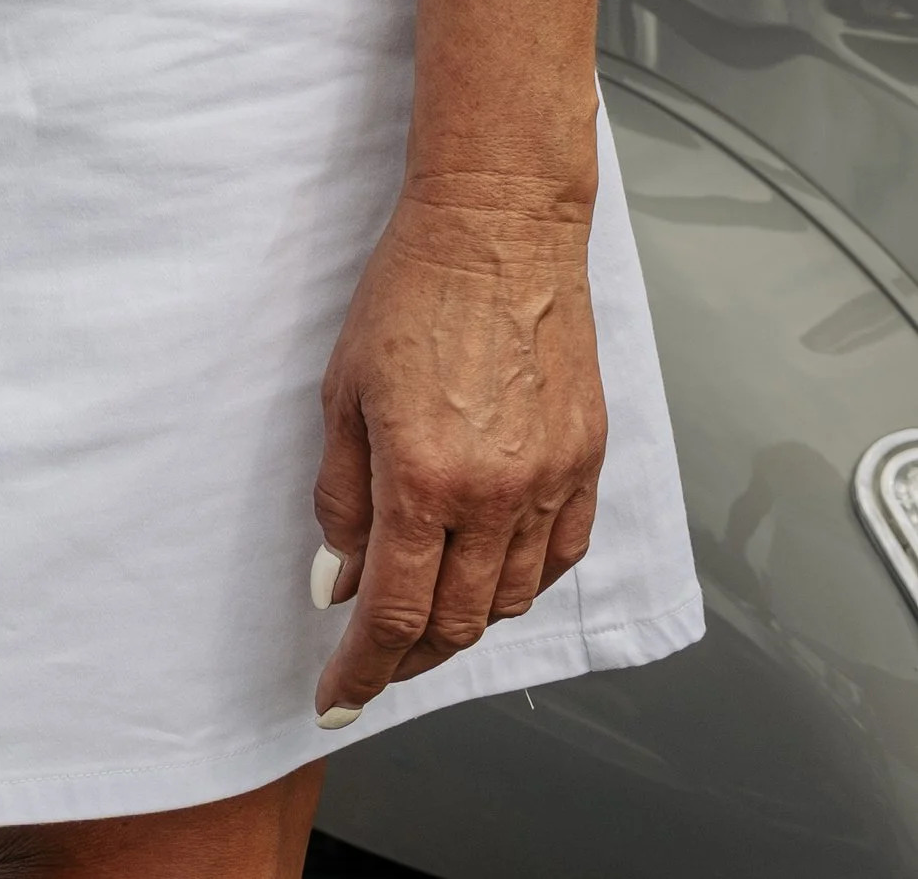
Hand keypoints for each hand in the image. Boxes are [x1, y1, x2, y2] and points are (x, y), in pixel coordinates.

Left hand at [309, 185, 604, 723]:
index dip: (362, 670)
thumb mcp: (343, 391)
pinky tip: (492, 572)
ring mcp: (551, 480)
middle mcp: (496, 493)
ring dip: (466, 623)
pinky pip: (560, 556)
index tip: (335, 698)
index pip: (394, 614)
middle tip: (374, 659)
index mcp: (424, 477)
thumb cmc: (412, 291)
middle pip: (458, 624)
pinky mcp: (588, 460)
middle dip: (408, 658)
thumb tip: (338, 581)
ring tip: (426, 612)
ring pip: (513, 601)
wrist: (498, 226)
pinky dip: (523, 581)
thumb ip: (340, 497)